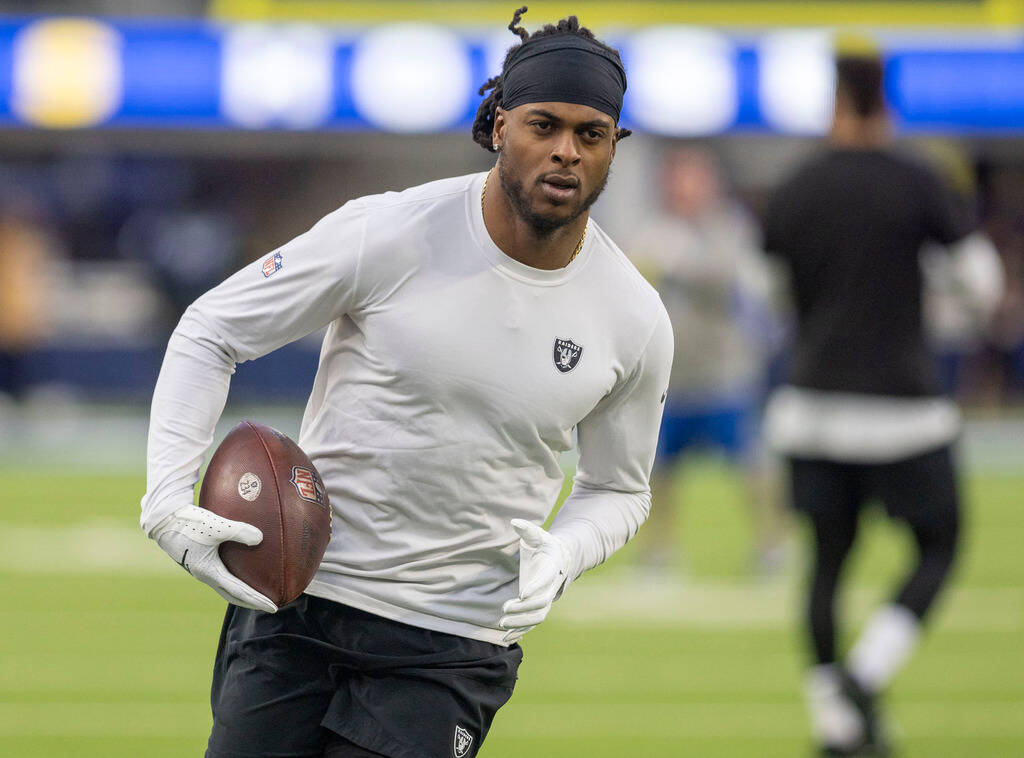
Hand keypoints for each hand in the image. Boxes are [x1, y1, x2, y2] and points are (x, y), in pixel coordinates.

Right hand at [152, 504, 277, 612]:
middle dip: (250, 602)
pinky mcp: (197, 559)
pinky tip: (239, 568)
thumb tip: (260, 538)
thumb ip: (239, 531)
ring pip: (224, 586)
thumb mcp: (216, 527)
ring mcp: (199, 568)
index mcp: (209, 571)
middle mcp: (204, 574)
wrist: (164, 519)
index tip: (273, 607)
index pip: (238, 591)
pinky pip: (219, 574)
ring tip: (256, 591)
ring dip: (241, 592)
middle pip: (232, 595)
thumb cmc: (189, 523)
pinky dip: (232, 578)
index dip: (257, 600)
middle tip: (269, 605)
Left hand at [499, 518, 571, 642]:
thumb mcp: (537, 536)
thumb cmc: (543, 546)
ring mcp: (545, 600)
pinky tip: (505, 639)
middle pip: (541, 603)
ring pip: (537, 617)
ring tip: (502, 624)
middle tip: (504, 608)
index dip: (535, 587)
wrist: (557, 560)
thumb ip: (527, 529)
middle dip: (523, 608)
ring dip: (521, 623)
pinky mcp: (538, 609)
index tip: (522, 593)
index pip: (545, 580)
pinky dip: (519, 632)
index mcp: (551, 569)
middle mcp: (550, 588)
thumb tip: (514, 521)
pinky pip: (531, 625)